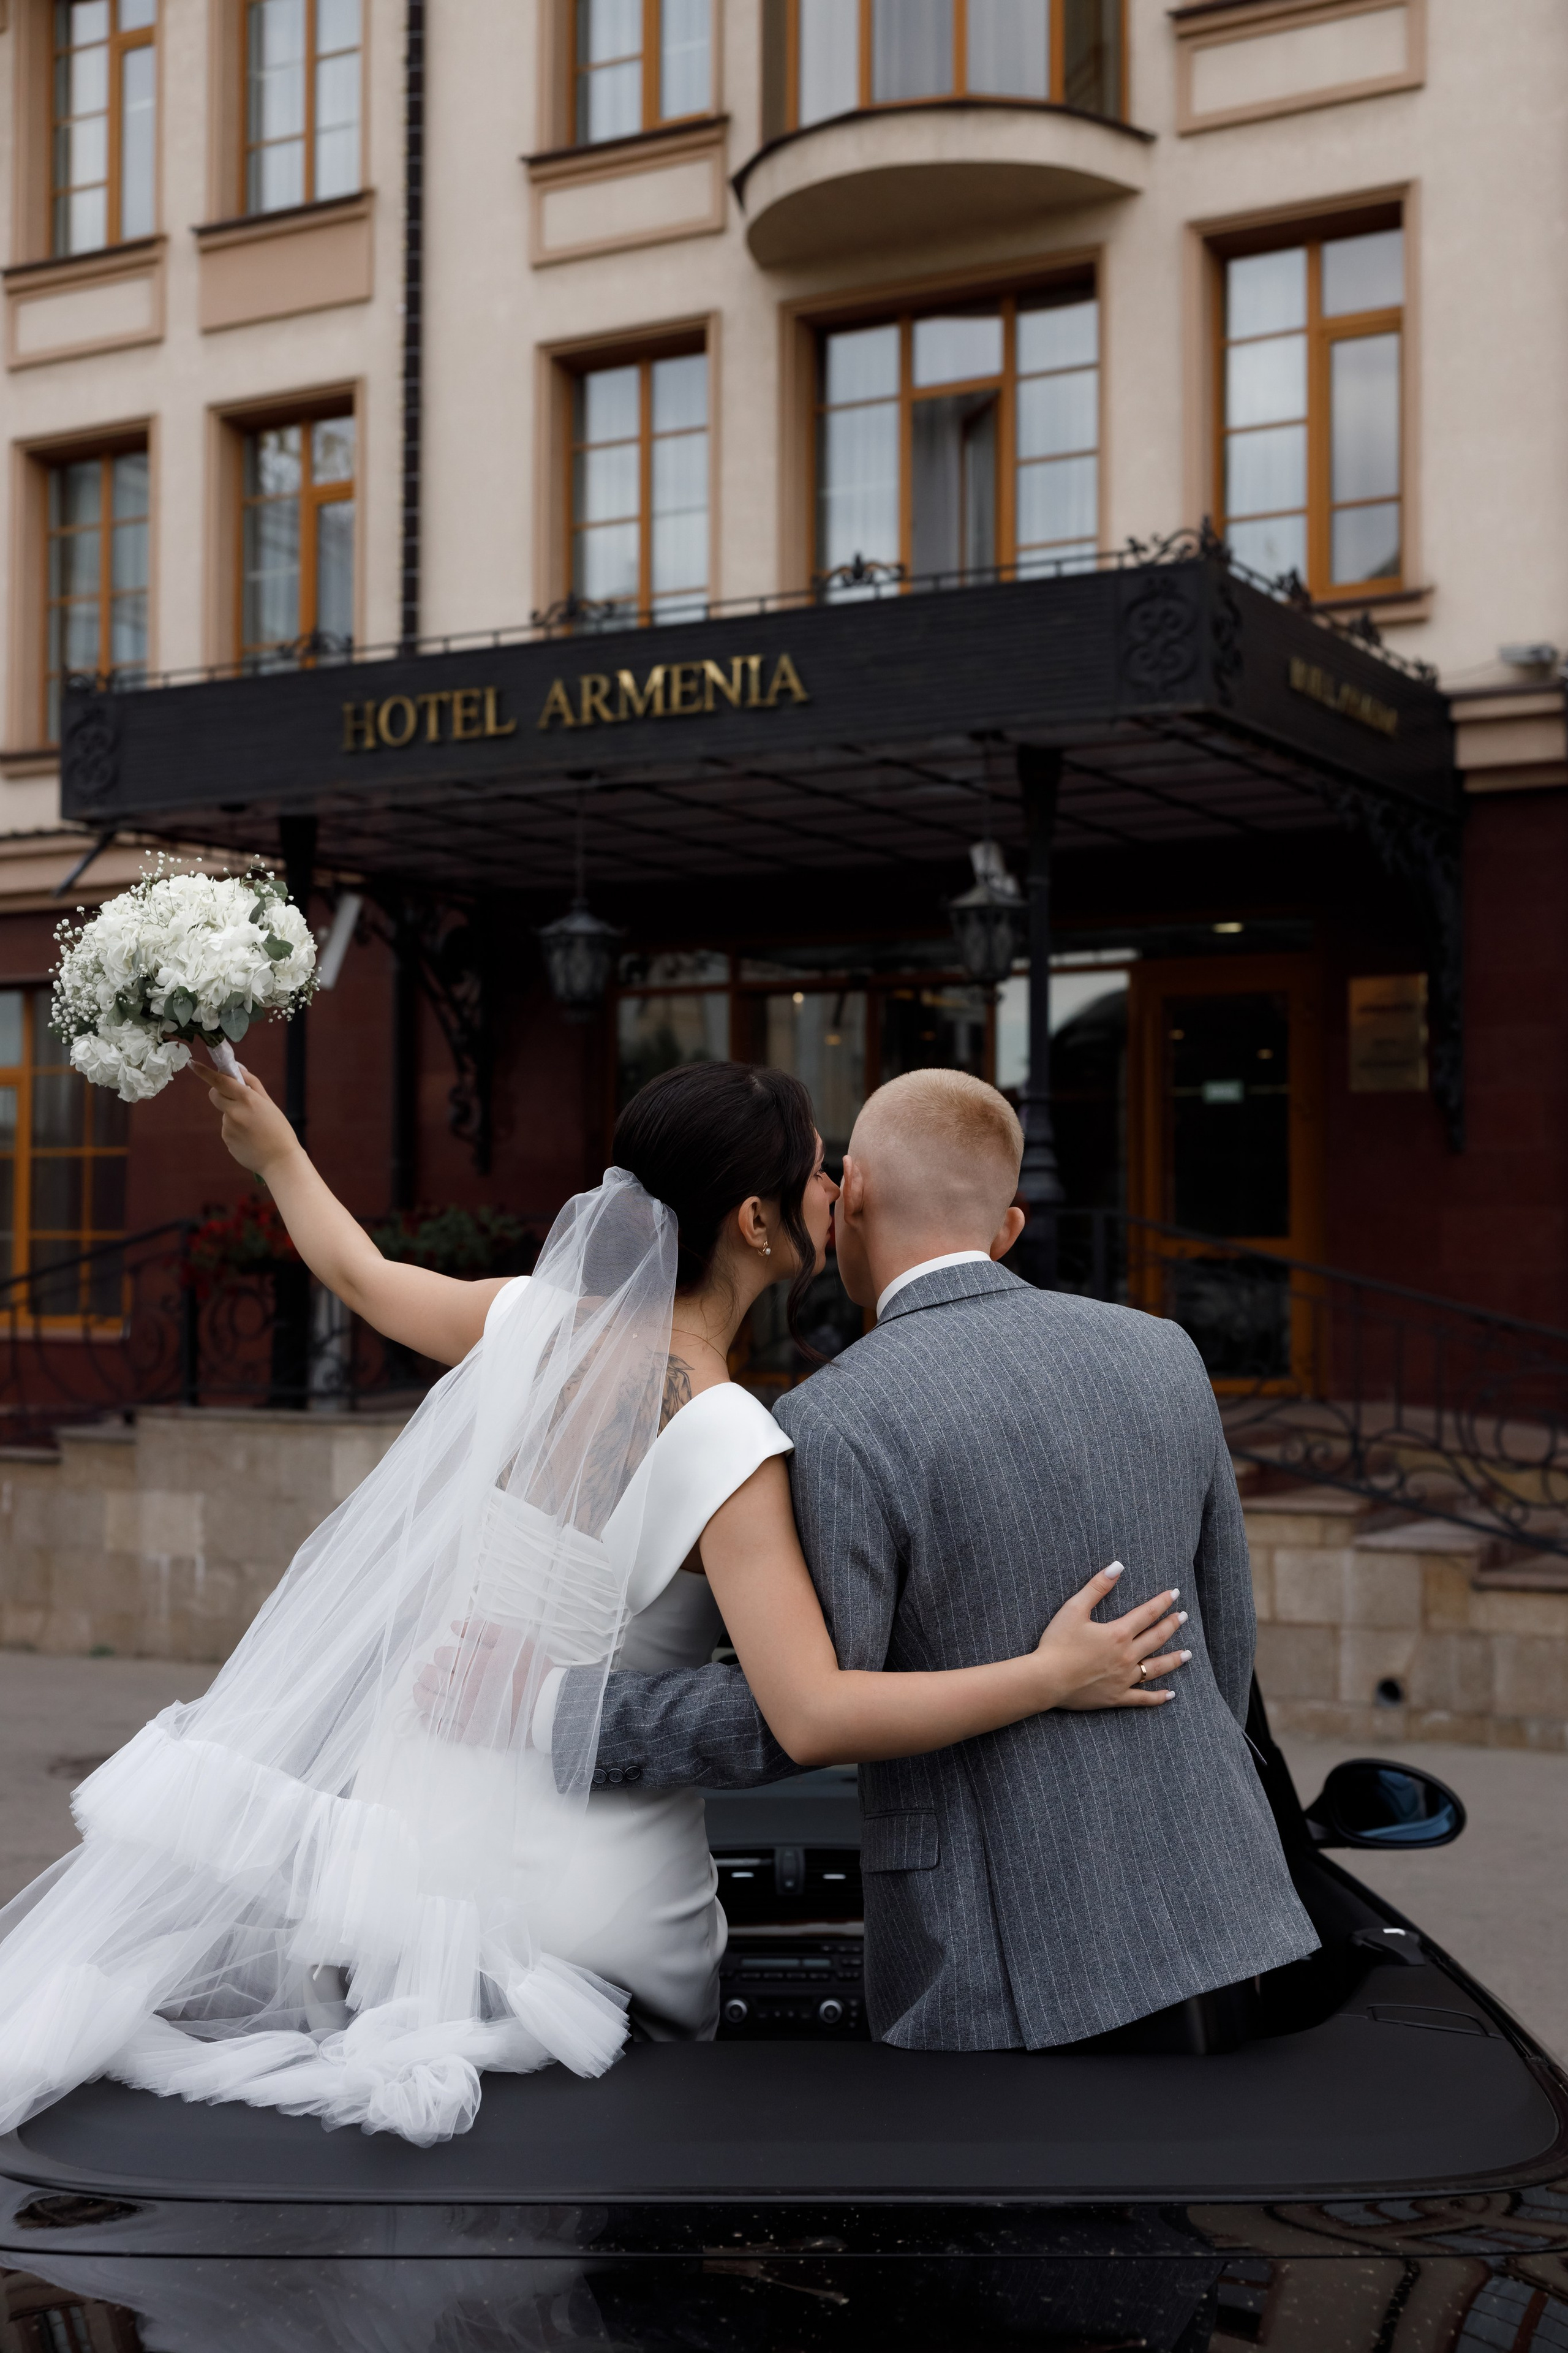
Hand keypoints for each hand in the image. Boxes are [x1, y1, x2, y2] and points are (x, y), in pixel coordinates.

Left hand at [199, 1062, 299, 1178]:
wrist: (280, 1162)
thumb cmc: (279, 1130)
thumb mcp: (269, 1104)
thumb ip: (252, 1084)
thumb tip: (237, 1069)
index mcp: (248, 1099)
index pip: (220, 1081)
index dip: (204, 1072)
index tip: (192, 1064)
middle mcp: (235, 1112)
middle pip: (215, 1095)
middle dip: (221, 1093)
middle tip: (237, 1099)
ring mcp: (228, 1128)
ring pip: (225, 1114)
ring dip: (235, 1116)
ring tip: (255, 1130)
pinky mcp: (227, 1140)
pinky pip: (228, 1129)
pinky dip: (237, 1131)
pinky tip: (251, 1139)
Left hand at [412, 1619, 552, 1746]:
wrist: (549, 1704)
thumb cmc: (532, 1669)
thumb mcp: (512, 1638)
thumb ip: (482, 1629)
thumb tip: (454, 1625)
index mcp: (475, 1664)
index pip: (443, 1657)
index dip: (440, 1655)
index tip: (441, 1657)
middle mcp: (466, 1689)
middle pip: (433, 1679)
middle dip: (424, 1673)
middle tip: (420, 1671)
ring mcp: (467, 1713)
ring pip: (433, 1704)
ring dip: (421, 1695)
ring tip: (418, 1690)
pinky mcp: (472, 1733)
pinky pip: (443, 1730)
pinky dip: (430, 1723)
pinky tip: (425, 1717)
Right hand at [1035, 1562, 1191, 1711]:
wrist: (1046, 1680)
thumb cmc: (1057, 1643)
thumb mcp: (1074, 1609)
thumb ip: (1097, 1586)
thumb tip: (1117, 1566)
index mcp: (1118, 1633)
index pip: (1147, 1614)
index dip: (1162, 1602)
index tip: (1174, 1594)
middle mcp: (1127, 1656)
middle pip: (1156, 1638)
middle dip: (1171, 1625)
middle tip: (1183, 1617)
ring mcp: (1124, 1678)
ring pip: (1156, 1668)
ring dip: (1174, 1660)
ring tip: (1188, 1654)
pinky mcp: (1117, 1697)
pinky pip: (1142, 1698)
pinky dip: (1158, 1697)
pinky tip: (1170, 1695)